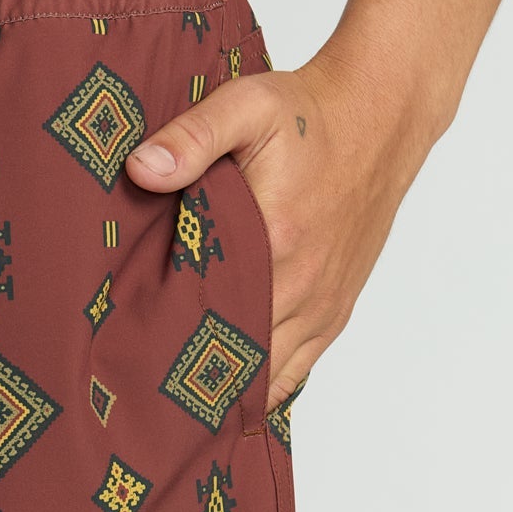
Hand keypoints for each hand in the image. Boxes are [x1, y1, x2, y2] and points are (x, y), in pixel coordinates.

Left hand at [125, 52, 429, 409]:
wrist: (382, 114)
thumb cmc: (310, 112)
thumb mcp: (247, 106)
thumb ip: (192, 137)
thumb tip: (141, 168)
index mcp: (275, 242)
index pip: (210, 316)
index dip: (167, 344)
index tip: (130, 361)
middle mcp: (302, 285)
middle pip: (237, 357)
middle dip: (190, 375)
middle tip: (142, 392)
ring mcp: (322, 303)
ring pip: (267, 373)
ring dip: (226, 387)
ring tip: (178, 406)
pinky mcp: (336, 309)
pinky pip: (298, 369)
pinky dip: (264, 386)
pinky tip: (231, 397)